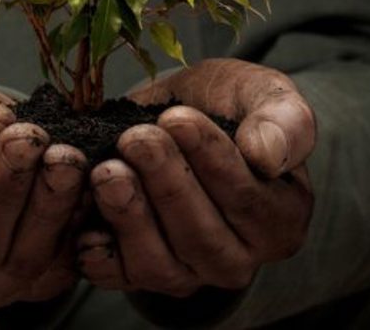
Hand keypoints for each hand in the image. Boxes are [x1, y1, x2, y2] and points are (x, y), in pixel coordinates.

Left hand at [77, 59, 314, 296]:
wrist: (173, 118)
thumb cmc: (225, 104)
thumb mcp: (262, 93)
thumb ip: (284, 120)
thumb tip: (268, 156)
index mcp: (281, 217)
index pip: (248, 200)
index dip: (211, 160)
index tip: (176, 120)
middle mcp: (238, 257)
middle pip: (201, 236)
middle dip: (165, 183)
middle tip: (136, 138)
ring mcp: (188, 271)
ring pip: (158, 263)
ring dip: (129, 215)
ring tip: (107, 170)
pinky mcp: (140, 274)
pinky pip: (117, 276)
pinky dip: (97, 252)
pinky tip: (85, 217)